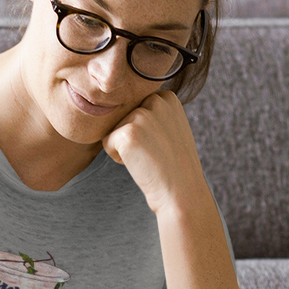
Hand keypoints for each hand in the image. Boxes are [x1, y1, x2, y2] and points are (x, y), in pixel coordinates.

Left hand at [102, 90, 208, 217]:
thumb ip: (154, 112)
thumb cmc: (174, 164)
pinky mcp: (128, 132)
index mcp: (167, 97)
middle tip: (155, 152)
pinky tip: (140, 163)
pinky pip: (107, 142)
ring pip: (115, 129)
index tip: (162, 143)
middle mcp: (156, 100)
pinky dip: (118, 157)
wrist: (181, 191)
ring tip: (149, 158)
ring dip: (126, 147)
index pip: (136, 107)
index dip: (144, 130)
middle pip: (124, 116)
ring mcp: (142, 115)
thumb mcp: (171, 127)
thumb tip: (126, 104)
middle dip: (133, 136)